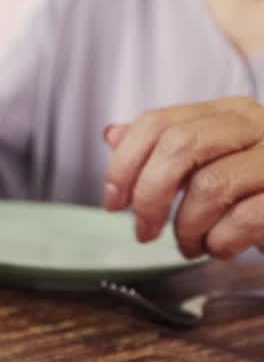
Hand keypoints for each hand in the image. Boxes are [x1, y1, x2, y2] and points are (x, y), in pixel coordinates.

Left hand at [103, 96, 263, 258]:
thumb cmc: (258, 192)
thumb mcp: (211, 165)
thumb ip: (165, 148)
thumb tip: (112, 133)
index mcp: (228, 112)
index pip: (157, 122)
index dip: (124, 164)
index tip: (114, 201)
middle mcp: (258, 125)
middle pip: (180, 146)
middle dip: (150, 196)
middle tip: (143, 231)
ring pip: (210, 186)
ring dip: (187, 227)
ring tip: (189, 245)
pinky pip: (245, 219)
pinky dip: (220, 242)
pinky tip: (220, 248)